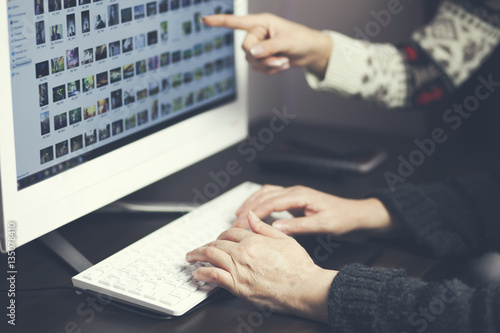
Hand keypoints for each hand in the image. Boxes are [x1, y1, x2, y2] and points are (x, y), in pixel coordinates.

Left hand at [186, 211, 336, 322]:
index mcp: (254, 240)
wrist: (305, 288)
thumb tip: (251, 217)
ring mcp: (239, 270)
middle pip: (218, 244)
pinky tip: (197, 273)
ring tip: (191, 257)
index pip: (230, 233)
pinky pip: (214, 276)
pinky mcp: (238, 287)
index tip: (219, 240)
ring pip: (212, 257)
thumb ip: (264, 227)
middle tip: (199, 249)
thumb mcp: (284, 239)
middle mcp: (244, 253)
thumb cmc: (299, 267)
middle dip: (206, 245)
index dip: (222, 236)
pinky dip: (202, 273)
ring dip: (198, 256)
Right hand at [203, 13, 331, 76]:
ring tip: (285, 61)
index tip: (204, 20)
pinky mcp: (261, 57)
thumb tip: (252, 52)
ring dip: (269, 65)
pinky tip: (282, 65)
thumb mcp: (287, 43)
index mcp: (261, 22)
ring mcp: (258, 46)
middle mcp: (257, 33)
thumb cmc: (302, 40)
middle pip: (246, 49)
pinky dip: (270, 70)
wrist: (311, 52)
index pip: (237, 22)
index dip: (220, 21)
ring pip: (251, 61)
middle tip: (281, 59)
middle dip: (263, 58)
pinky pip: (258, 68)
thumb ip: (269, 47)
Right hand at [234, 185, 393, 235]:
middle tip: (235, 223)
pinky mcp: (295, 198)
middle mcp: (295, 191)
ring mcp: (294, 193)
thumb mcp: (321, 225)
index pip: (270, 203)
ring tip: (238, 215)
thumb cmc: (341, 218)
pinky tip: (254, 210)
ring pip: (266, 193)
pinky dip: (260, 201)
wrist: (355, 214)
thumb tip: (275, 227)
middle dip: (248, 209)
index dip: (254, 214)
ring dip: (251, 203)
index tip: (242, 224)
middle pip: (264, 196)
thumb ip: (298, 226)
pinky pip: (272, 196)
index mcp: (300, 195)